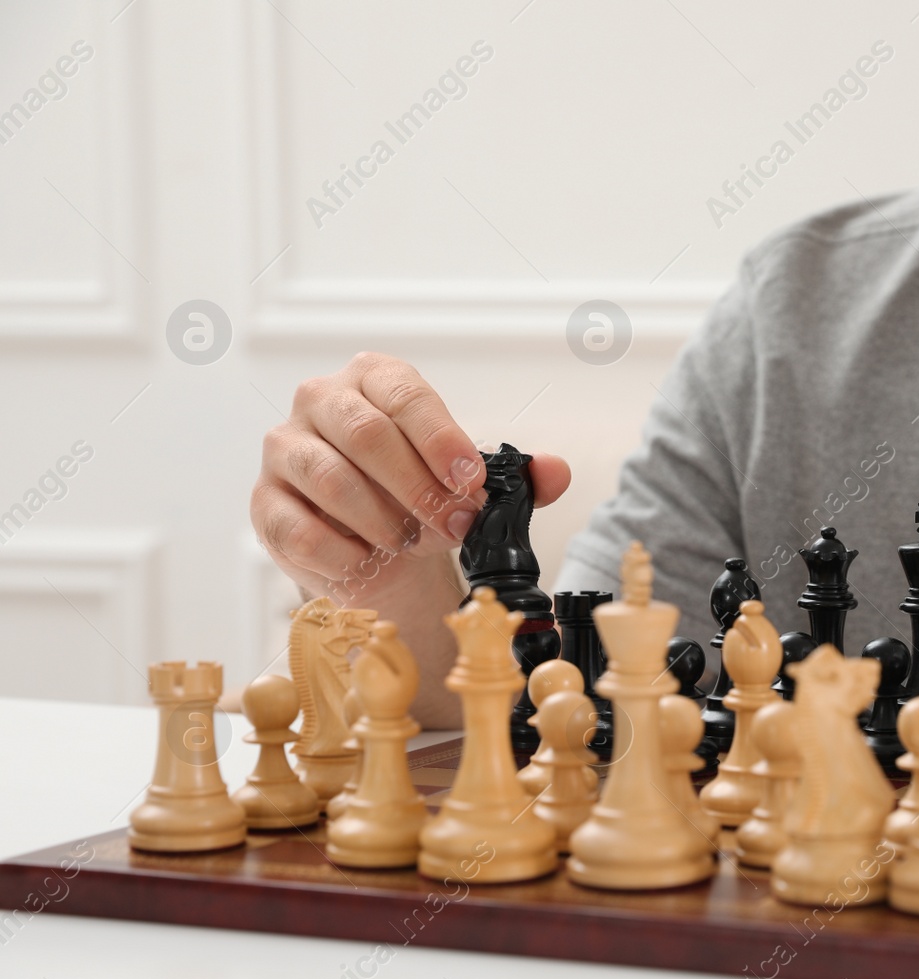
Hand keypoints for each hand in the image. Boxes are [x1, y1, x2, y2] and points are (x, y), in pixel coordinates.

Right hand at [251, 351, 570, 602]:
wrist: (374, 546)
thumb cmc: (419, 496)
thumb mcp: (469, 483)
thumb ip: (517, 477)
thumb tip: (556, 473)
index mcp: (374, 378)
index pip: (405, 394)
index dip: (441, 438)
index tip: (471, 480)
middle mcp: (321, 401)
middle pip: (366, 433)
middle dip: (419, 487)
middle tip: (455, 525)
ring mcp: (283, 450)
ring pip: (330, 478)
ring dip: (383, 520)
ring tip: (412, 543)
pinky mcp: (264, 504)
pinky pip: (299, 527)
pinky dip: (344, 553)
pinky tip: (369, 561)